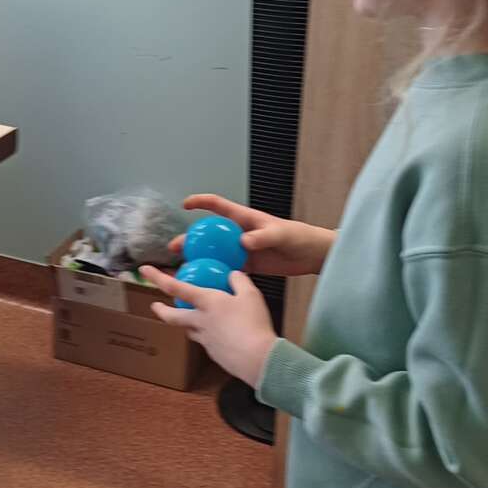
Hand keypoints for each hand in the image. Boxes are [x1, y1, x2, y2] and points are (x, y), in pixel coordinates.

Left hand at [141, 265, 278, 385]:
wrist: (257, 359)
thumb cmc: (254, 324)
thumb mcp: (251, 295)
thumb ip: (240, 281)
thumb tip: (233, 274)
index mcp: (207, 302)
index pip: (176, 287)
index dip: (157, 277)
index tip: (143, 270)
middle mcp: (200, 321)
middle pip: (173, 316)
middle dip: (161, 310)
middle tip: (155, 306)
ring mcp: (205, 339)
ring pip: (188, 330)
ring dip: (183, 323)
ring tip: (188, 320)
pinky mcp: (213, 353)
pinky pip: (204, 341)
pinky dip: (206, 335)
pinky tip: (218, 334)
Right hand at [171, 194, 334, 276]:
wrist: (312, 255)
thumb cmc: (299, 237)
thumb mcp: (282, 234)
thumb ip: (264, 236)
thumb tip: (243, 242)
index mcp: (245, 219)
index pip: (218, 206)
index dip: (201, 202)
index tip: (185, 204)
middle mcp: (239, 234)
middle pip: (210, 234)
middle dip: (191, 239)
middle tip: (176, 248)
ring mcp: (243, 250)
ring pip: (215, 254)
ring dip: (199, 260)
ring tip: (183, 268)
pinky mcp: (249, 266)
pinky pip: (228, 270)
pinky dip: (216, 275)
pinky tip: (204, 285)